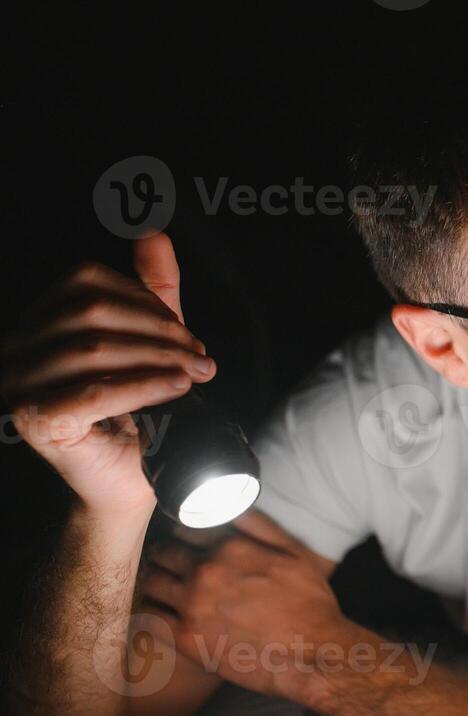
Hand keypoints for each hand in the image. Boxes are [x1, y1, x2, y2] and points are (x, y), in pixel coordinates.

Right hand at [0, 234, 214, 517]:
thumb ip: (153, 290)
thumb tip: (155, 231)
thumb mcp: (148, 342)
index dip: (144, 299)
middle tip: (201, 357)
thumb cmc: (137, 414)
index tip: (186, 331)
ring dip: (159, 357)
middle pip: (92, 312)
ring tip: (198, 373)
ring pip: (93, 349)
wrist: (125, 484)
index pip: (86, 281)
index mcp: (37, 321)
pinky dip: (144, 385)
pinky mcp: (37, 420)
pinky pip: (94, 391)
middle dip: (160, 330)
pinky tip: (177, 388)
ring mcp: (18, 385)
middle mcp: (16, 348)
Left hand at [138, 510, 352, 700]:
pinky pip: (150, 618)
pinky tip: (162, 612)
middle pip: (163, 553)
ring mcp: (192, 606)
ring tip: (165, 588)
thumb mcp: (295, 553)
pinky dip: (152, 611)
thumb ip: (259, 525)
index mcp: (230, 547)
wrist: (313, 654)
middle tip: (170, 564)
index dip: (184, 533)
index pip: (186, 527)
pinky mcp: (186, 638)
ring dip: (156, 581)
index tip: (185, 542)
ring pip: (152, 583)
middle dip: (165, 556)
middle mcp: (205, 572)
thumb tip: (230, 503)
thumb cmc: (310, 604)